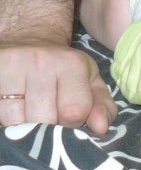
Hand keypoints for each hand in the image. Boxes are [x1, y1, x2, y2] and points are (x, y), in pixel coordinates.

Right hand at [0, 39, 116, 133]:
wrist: (28, 40)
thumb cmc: (65, 68)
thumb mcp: (90, 81)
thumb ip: (103, 106)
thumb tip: (101, 129)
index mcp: (71, 64)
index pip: (74, 111)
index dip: (73, 123)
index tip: (70, 117)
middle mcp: (40, 63)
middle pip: (44, 120)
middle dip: (49, 128)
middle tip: (50, 117)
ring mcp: (10, 68)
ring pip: (16, 122)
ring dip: (25, 127)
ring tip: (31, 112)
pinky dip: (7, 121)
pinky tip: (16, 109)